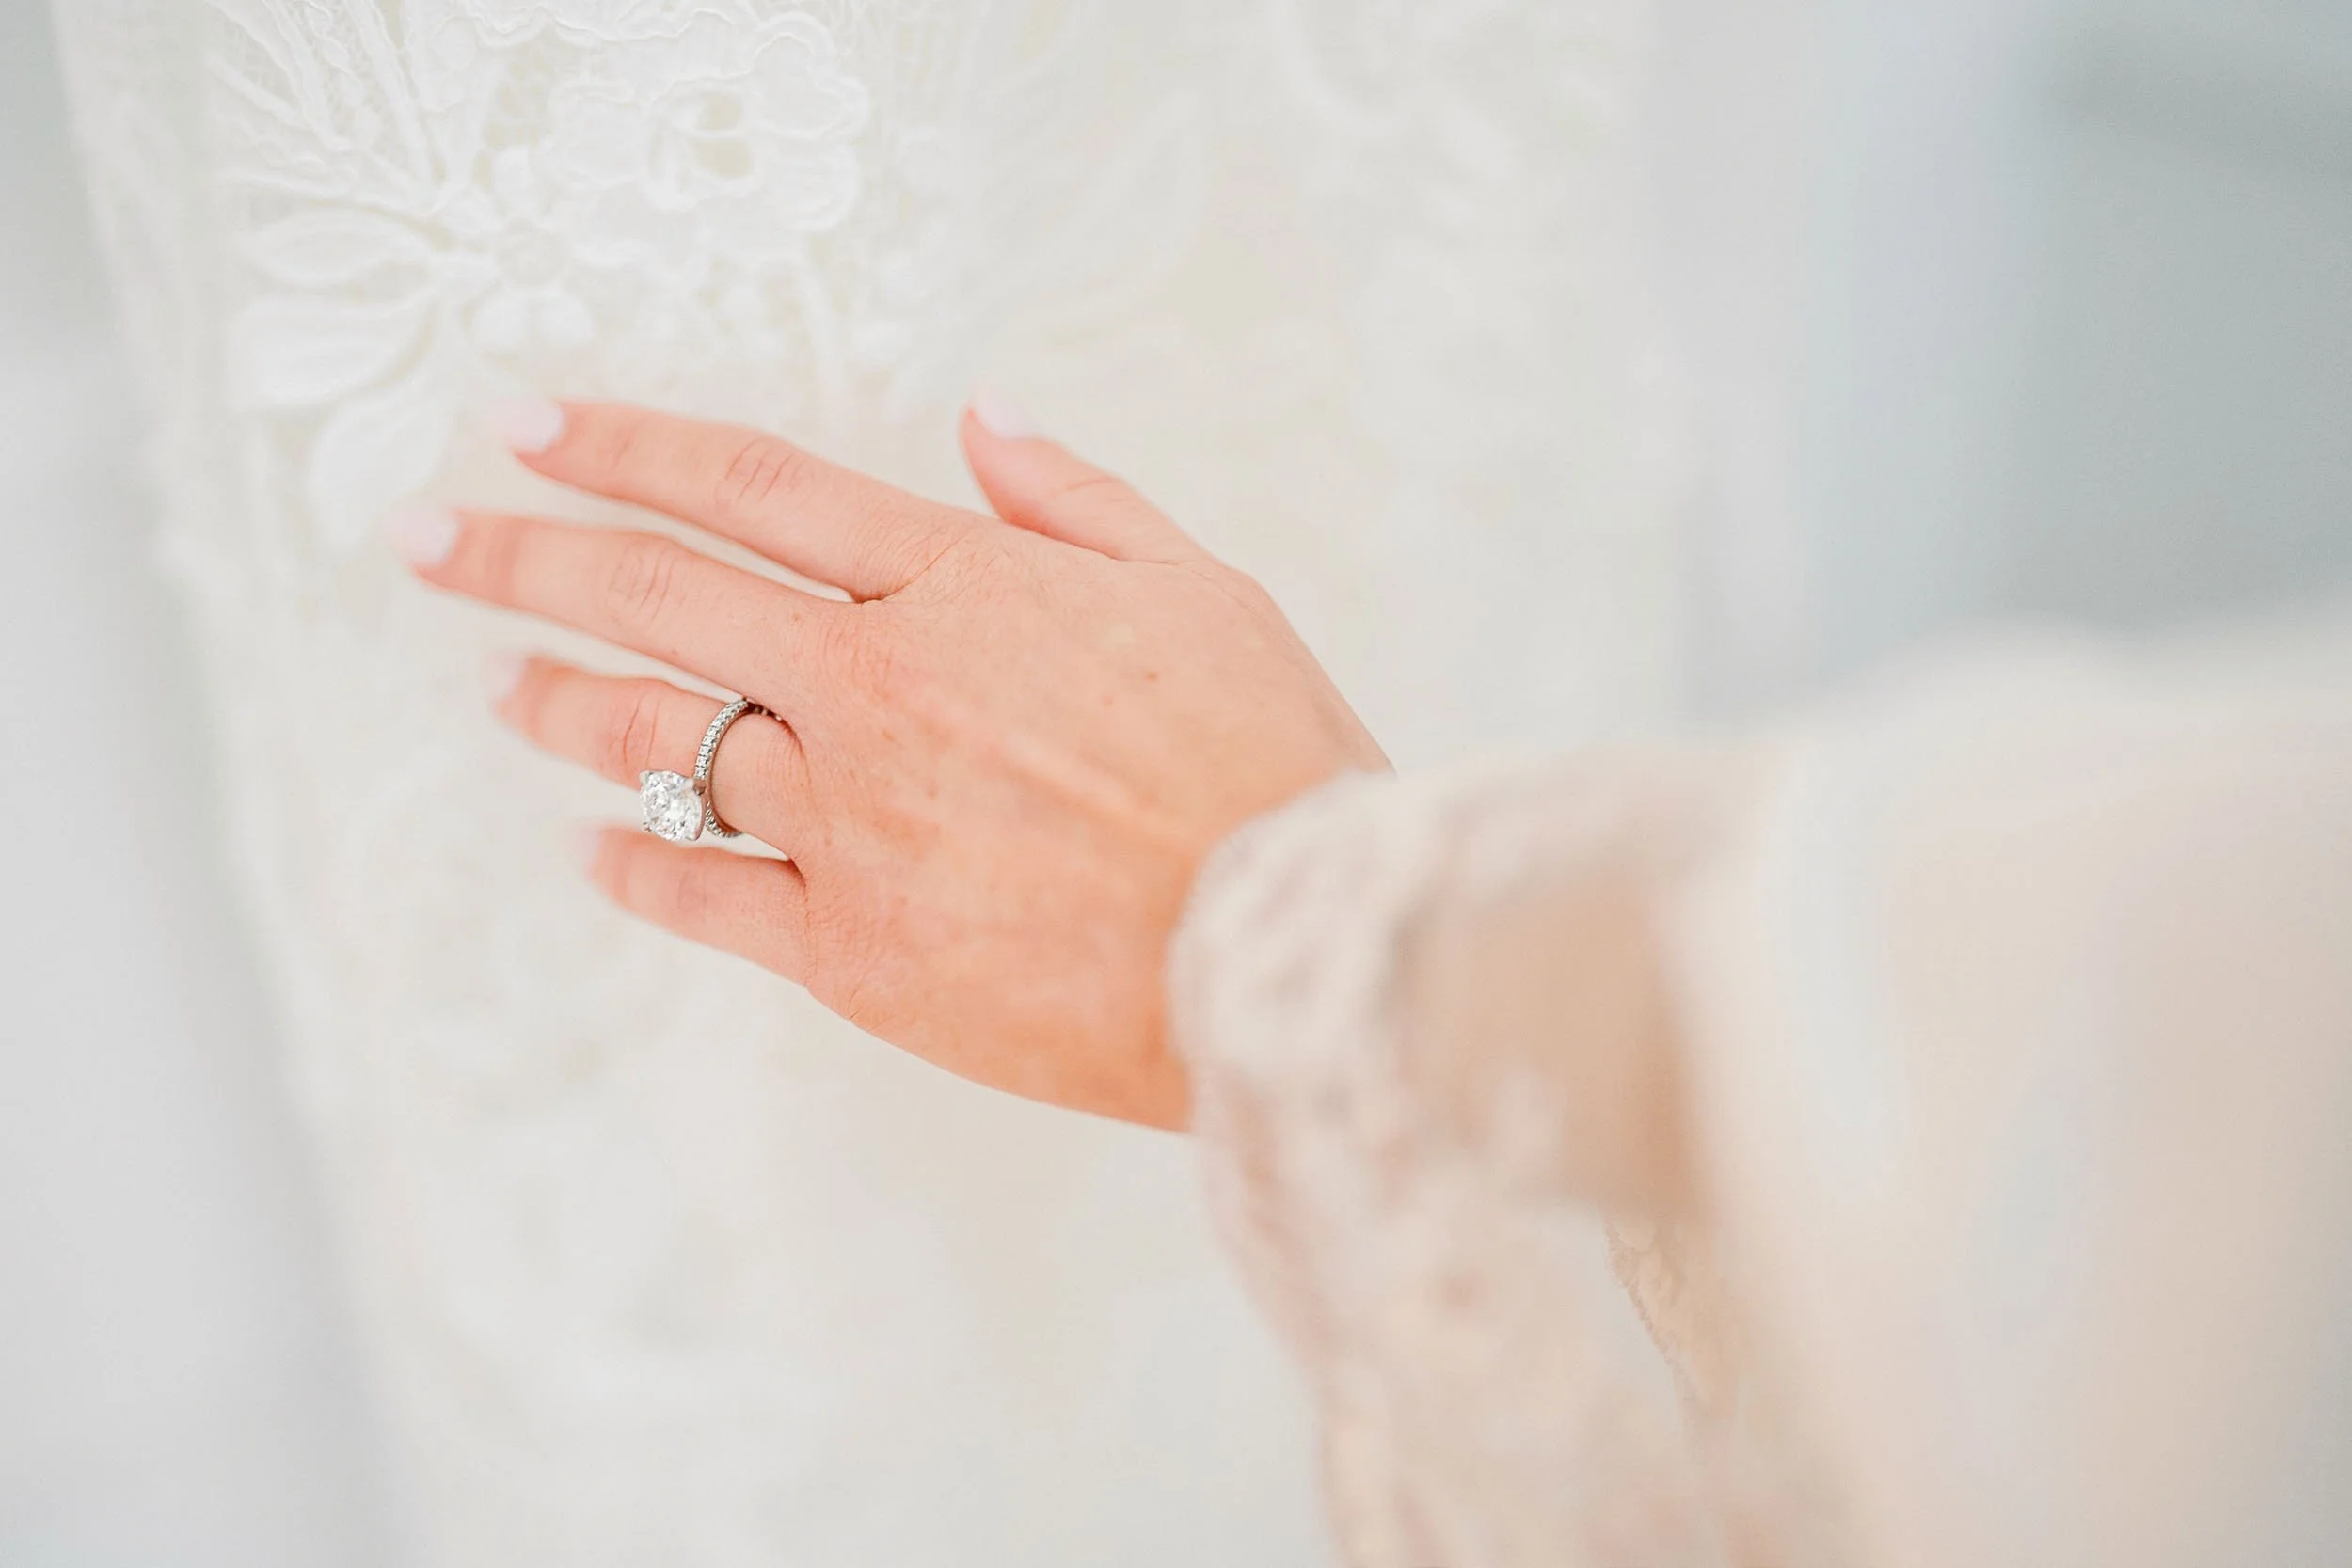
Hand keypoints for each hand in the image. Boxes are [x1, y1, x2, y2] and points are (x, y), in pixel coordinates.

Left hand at [395, 397, 1385, 1128]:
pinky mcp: (858, 951)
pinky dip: (638, 866)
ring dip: (564, 701)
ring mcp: (855, 825)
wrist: (1288, 957)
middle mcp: (880, 691)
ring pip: (665, 743)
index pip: (751, 489)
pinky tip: (588, 849)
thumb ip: (1076, 501)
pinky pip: (709, 895)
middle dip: (526, 555)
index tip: (525, 423)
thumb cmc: (1268, 767)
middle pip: (663, 599)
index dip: (623, 445)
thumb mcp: (1203, 588)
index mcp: (961, 588)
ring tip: (495, 680)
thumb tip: (981, 423)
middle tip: (428, 535)